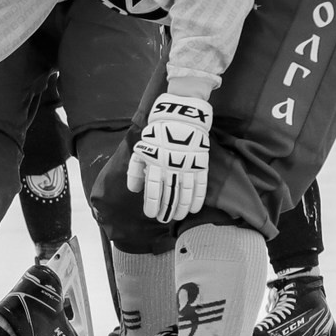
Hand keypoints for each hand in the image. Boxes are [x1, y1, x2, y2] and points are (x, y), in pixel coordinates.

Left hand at [126, 93, 212, 221]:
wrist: (181, 116)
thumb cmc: (158, 134)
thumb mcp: (141, 148)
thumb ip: (135, 170)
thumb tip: (134, 190)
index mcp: (155, 164)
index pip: (153, 191)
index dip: (152, 205)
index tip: (151, 214)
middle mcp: (171, 167)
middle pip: (169, 195)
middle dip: (166, 210)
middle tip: (164, 219)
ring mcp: (188, 166)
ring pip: (185, 193)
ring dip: (181, 207)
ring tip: (177, 216)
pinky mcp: (201, 163)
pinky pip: (200, 185)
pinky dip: (197, 198)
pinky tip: (194, 208)